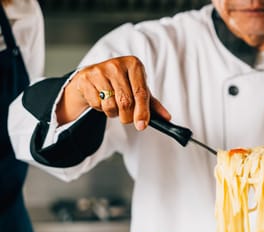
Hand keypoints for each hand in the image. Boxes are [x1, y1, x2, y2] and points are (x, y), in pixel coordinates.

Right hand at [56, 56, 170, 129]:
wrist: (92, 77)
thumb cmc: (120, 83)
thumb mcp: (138, 89)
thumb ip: (152, 104)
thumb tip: (167, 118)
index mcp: (134, 64)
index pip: (140, 93)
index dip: (142, 112)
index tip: (142, 125)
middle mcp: (117, 64)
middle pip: (126, 102)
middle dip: (127, 116)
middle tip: (127, 117)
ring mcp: (100, 70)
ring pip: (111, 105)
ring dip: (114, 113)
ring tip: (113, 104)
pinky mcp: (86, 78)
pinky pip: (97, 104)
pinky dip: (101, 108)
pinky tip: (101, 99)